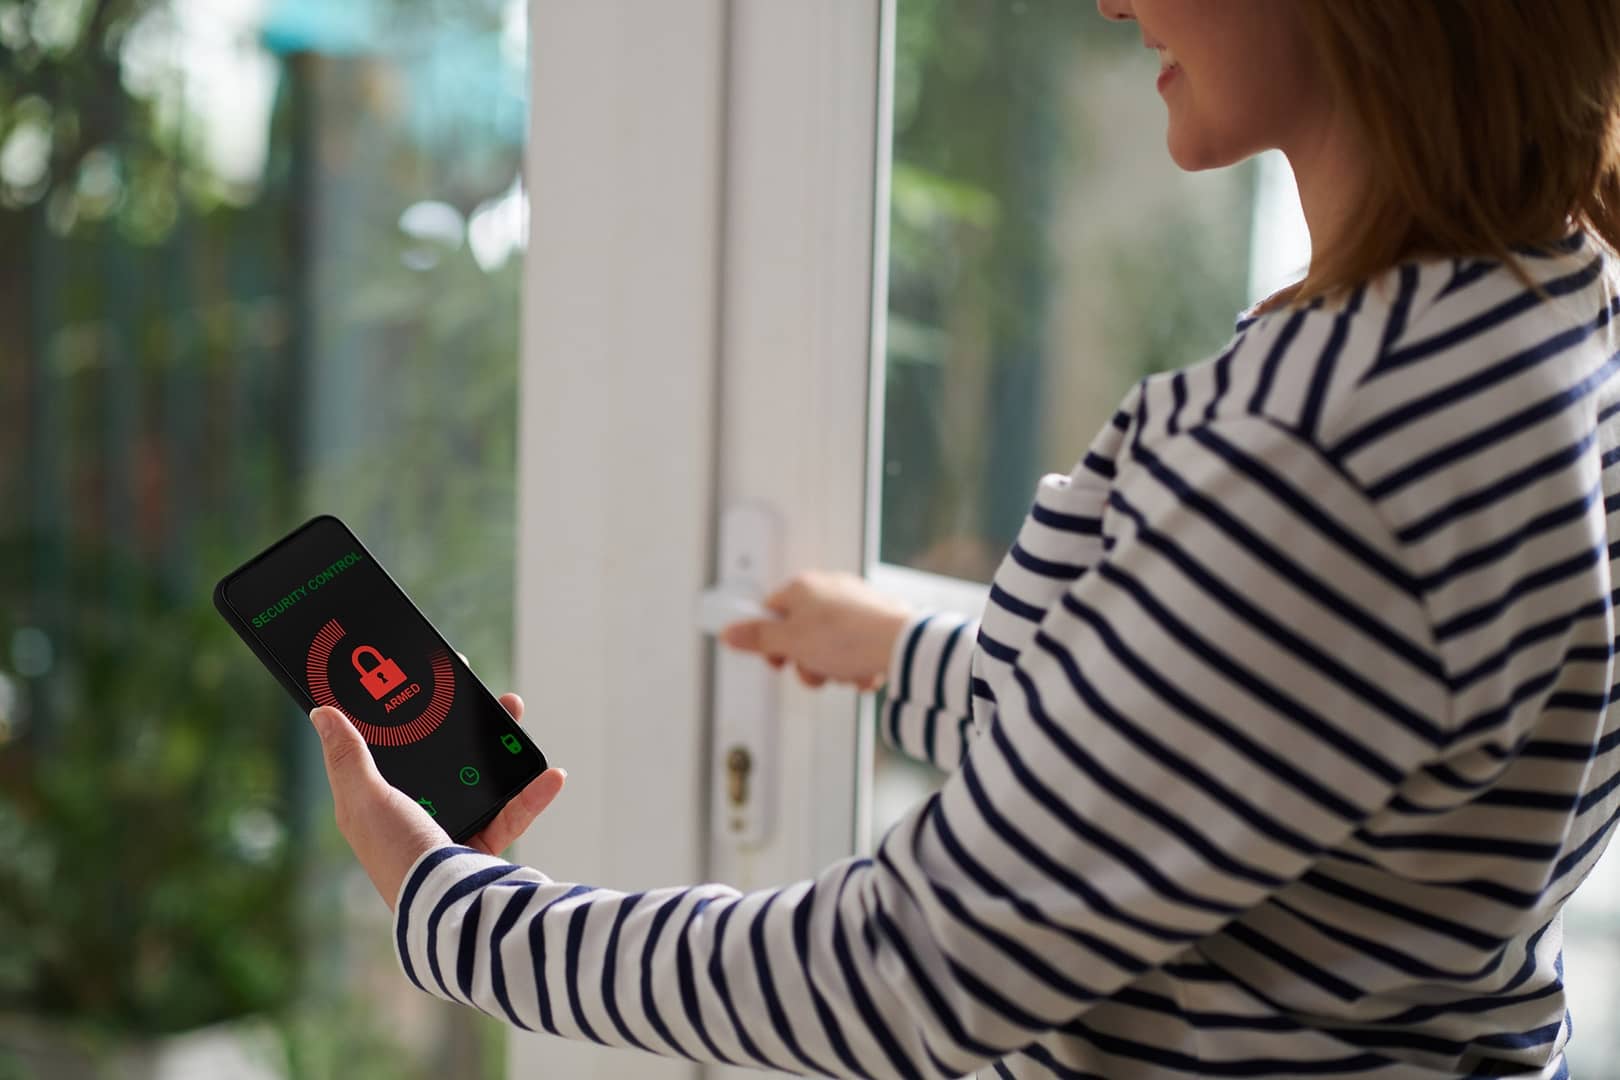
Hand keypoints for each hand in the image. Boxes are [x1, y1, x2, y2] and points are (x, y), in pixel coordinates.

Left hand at [307, 694, 566, 910]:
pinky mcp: (484, 845)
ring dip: (500, 744)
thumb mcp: (365, 800)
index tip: (421, 677)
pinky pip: (513, 812)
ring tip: (513, 711)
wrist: (444, 909)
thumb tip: (321, 712)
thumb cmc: (397, 856)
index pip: (389, 748)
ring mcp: (452, 829)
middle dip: (460, 721)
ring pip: (480, 775)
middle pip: (440, 757)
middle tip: (473, 687)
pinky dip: (533, 794)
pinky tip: (550, 774)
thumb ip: (348, 757)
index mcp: (379, 805)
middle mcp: (413, 815)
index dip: (403, 713)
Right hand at [719, 569, 913, 690]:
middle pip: (801, 633)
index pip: (770, 611)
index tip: (777, 661)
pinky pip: (857, 647)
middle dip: (806, 661)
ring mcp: (856, 603)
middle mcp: (829, 588)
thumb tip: (728, 632)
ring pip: (830, 645)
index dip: (770, 642)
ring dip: (834, 668)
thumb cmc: (847, 638)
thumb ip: (757, 639)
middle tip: (816, 672)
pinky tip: (866, 674)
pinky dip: (858, 665)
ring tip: (846, 673)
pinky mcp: (879, 619)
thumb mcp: (790, 643)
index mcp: (802, 587)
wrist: (900, 645)